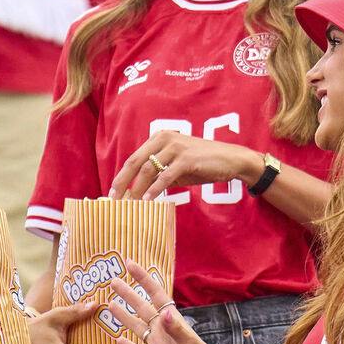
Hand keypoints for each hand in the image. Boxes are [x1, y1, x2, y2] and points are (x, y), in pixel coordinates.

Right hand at [104, 260, 228, 343]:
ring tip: (109, 304)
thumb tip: (163, 312)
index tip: (130, 265)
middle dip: (128, 294)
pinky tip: (116, 338)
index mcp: (172, 321)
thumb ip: (176, 329)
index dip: (143, 279)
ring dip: (123, 316)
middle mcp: (161, 330)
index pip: (155, 295)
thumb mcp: (191, 343)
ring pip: (136, 327)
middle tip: (113, 282)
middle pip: (141, 308)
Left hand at [111, 130, 258, 200]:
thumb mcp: (177, 168)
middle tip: (113, 200)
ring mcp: (176, 148)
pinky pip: (166, 176)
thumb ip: (158, 175)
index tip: (112, 193)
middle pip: (136, 162)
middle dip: (122, 182)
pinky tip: (148, 200)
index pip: (134, 158)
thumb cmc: (203, 164)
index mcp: (160, 138)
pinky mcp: (187, 159)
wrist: (231, 159)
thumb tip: (138, 191)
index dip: (122, 176)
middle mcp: (165, 139)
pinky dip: (155, 189)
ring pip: (148, 169)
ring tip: (129, 204)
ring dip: (137, 188)